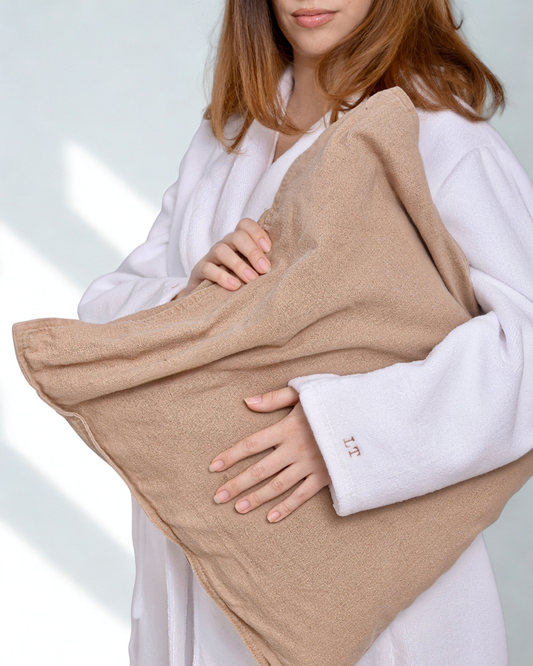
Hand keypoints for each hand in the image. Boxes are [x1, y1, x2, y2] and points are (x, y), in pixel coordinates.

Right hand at [175, 217, 271, 298]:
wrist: (209, 300)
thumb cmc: (239, 283)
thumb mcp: (252, 271)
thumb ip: (263, 265)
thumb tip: (285, 267)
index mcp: (238, 242)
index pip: (245, 225)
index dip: (258, 233)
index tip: (269, 250)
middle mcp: (224, 245)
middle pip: (237, 236)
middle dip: (253, 252)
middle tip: (265, 270)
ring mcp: (211, 257)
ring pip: (221, 250)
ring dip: (239, 265)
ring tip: (251, 279)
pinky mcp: (199, 271)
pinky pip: (208, 268)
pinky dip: (222, 277)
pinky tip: (235, 286)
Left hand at [209, 387, 331, 522]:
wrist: (367, 417)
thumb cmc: (333, 401)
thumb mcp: (304, 392)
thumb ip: (274, 398)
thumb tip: (247, 402)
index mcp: (287, 428)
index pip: (251, 444)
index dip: (231, 455)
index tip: (213, 466)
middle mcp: (295, 449)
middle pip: (259, 470)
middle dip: (237, 484)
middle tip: (218, 497)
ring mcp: (310, 465)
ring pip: (277, 486)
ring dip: (256, 498)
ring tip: (238, 508)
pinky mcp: (325, 476)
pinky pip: (302, 496)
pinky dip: (286, 508)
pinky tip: (270, 518)